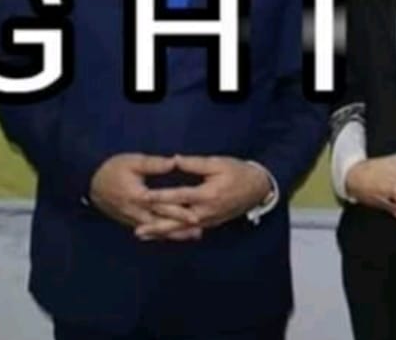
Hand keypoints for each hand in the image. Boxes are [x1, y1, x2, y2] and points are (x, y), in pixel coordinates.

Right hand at [89, 154, 189, 230]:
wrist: (91, 183)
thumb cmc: (113, 169)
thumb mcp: (132, 162)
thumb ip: (153, 164)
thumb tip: (173, 162)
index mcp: (139, 196)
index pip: (162, 206)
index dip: (179, 212)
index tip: (195, 217)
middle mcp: (137, 211)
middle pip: (161, 222)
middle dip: (180, 228)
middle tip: (199, 231)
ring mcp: (133, 218)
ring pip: (156, 229)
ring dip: (174, 233)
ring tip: (193, 236)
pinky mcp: (131, 221)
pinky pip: (149, 230)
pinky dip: (162, 234)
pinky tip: (175, 235)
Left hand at [138, 156, 272, 236]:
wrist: (258, 189)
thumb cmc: (239, 172)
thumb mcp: (219, 163)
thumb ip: (195, 164)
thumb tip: (174, 160)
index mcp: (207, 194)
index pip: (178, 197)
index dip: (159, 197)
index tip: (142, 197)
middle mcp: (206, 212)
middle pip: (177, 221)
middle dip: (156, 226)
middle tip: (137, 230)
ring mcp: (208, 220)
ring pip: (181, 229)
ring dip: (162, 233)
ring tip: (143, 235)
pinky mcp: (211, 223)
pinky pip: (189, 231)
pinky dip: (174, 233)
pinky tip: (163, 234)